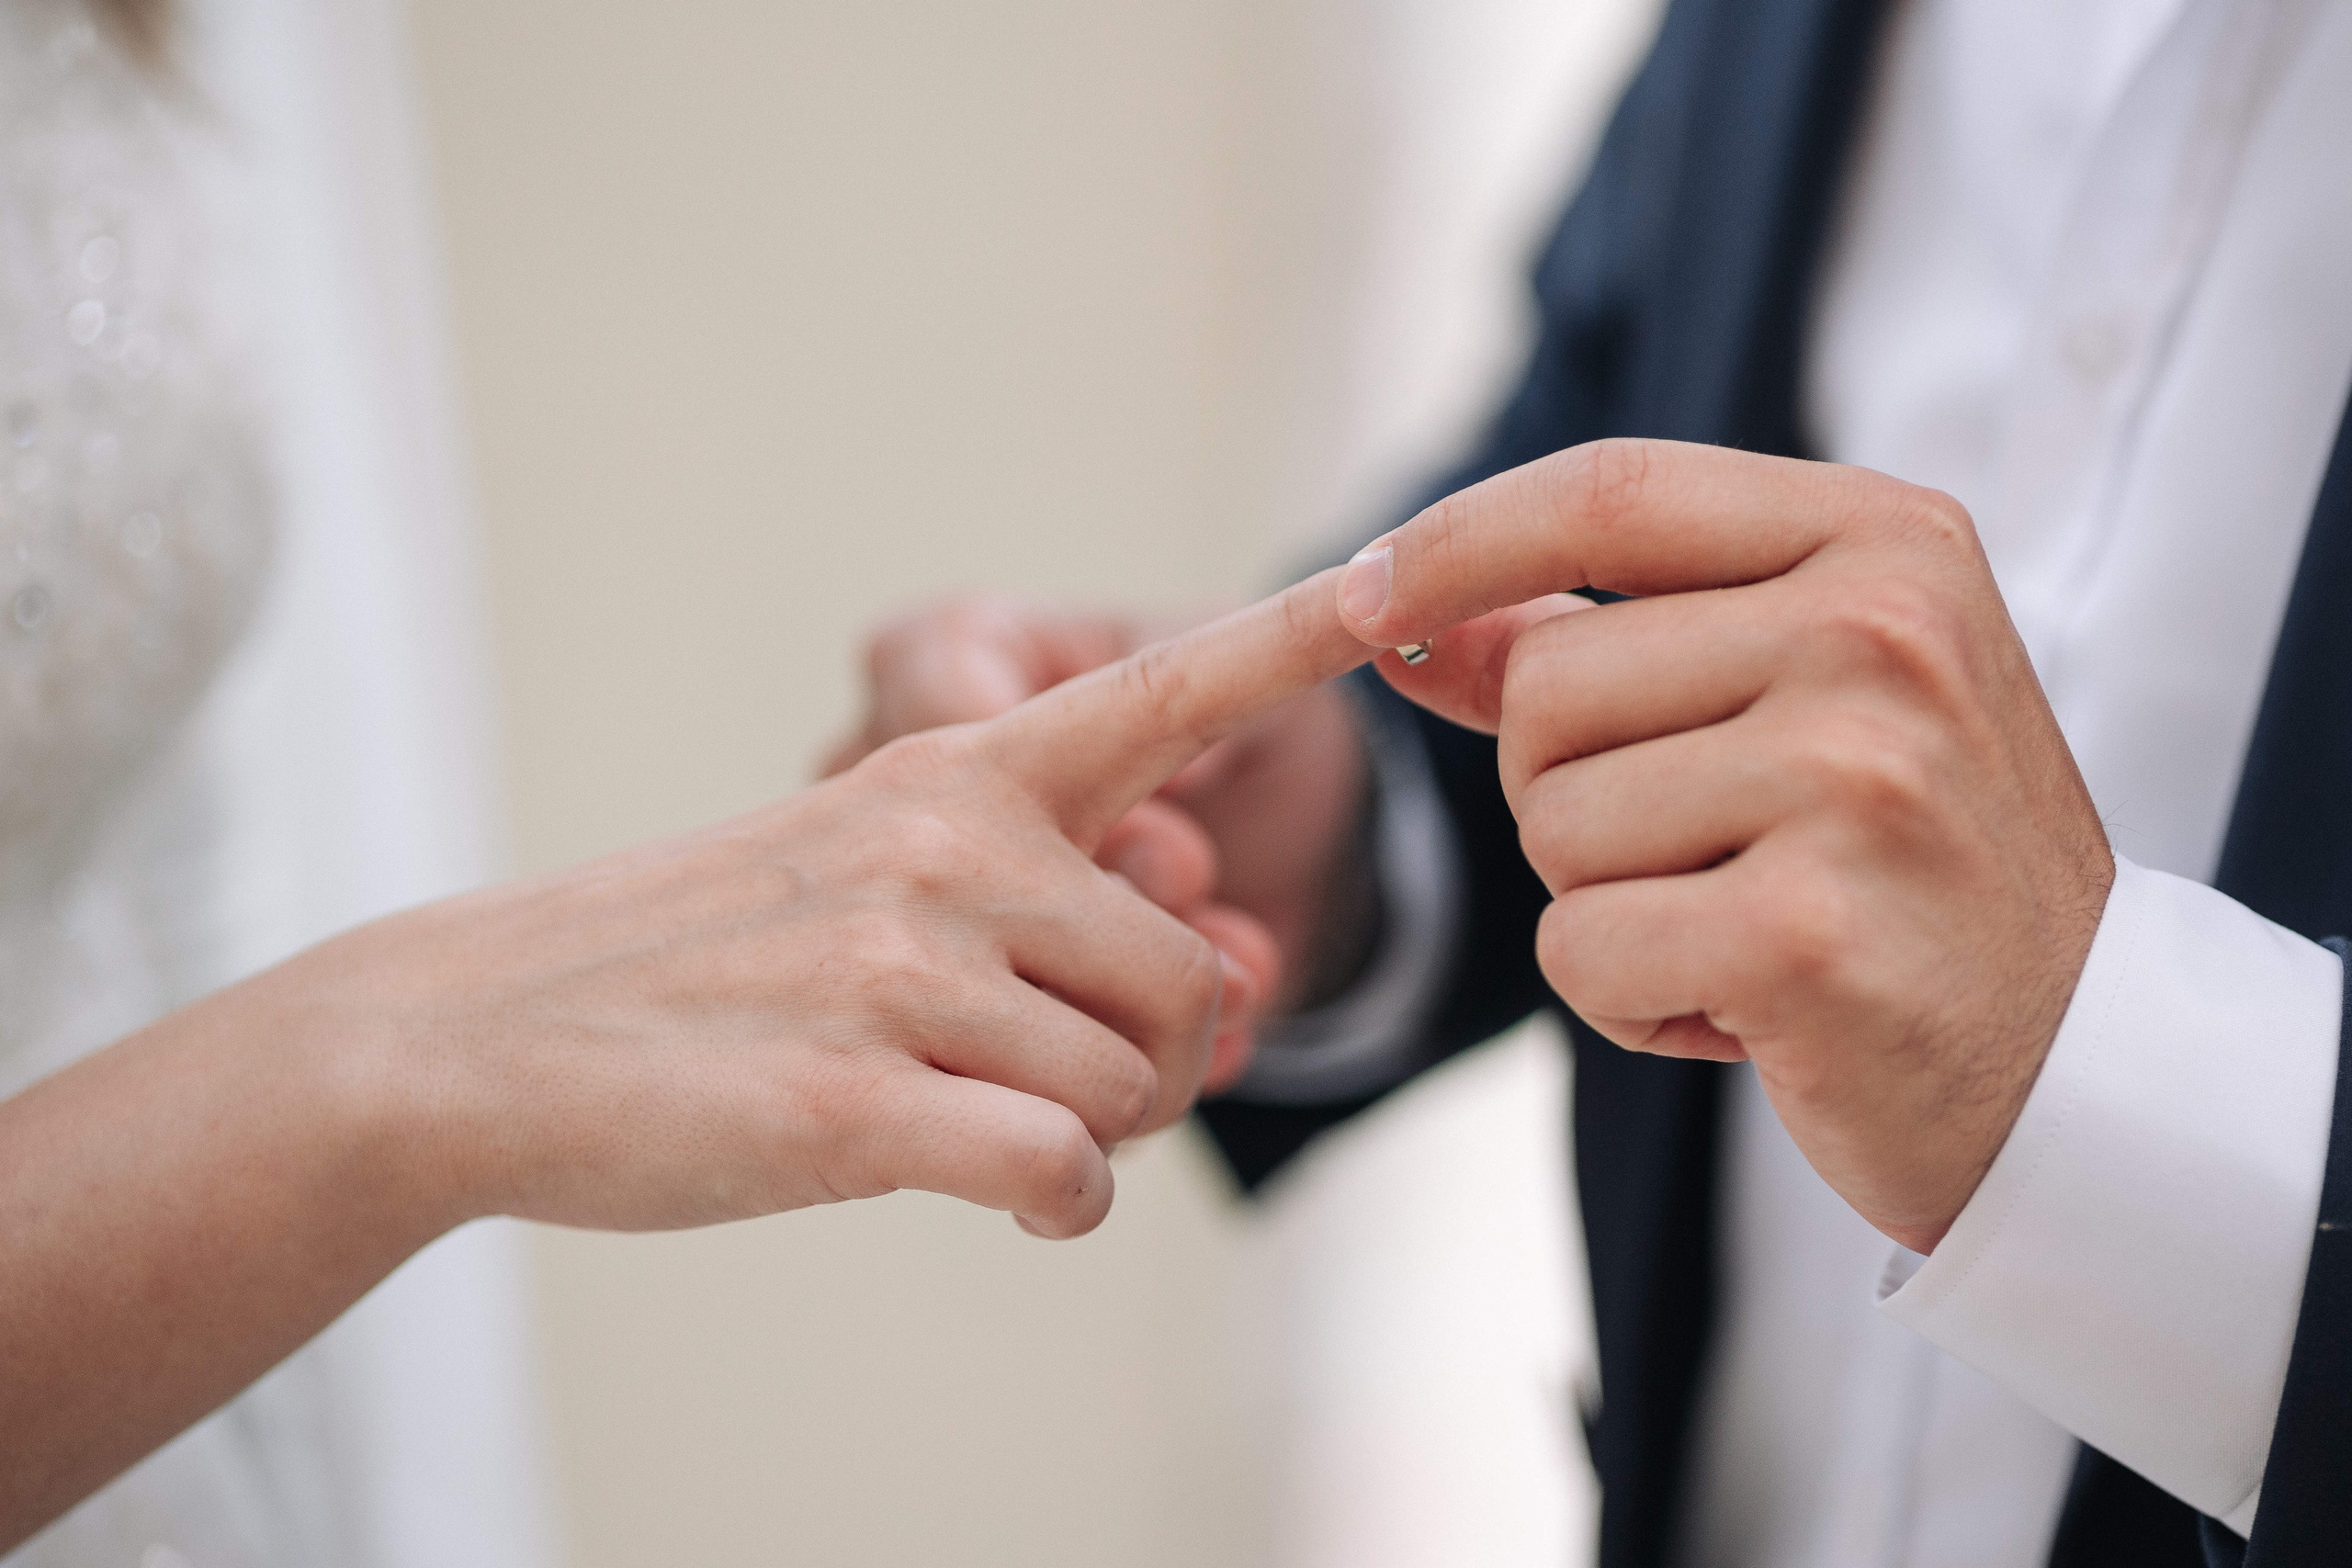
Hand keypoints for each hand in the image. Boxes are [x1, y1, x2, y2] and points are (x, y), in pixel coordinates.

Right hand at [0, 571, 1375, 1545]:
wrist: (477, 1031)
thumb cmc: (699, 962)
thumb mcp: (861, 873)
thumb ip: (1037, 907)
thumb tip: (1220, 988)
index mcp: (956, 771)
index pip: (1156, 691)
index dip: (1287, 641)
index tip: (1396, 582)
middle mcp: (944, 845)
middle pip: (1187, 985)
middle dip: (1155, 1067)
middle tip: (1059, 1090)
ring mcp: (897, 967)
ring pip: (1127, 1092)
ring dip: (1086, 1141)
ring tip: (979, 1124)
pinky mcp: (850, 1099)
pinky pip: (1060, 1172)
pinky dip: (1056, 1207)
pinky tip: (999, 1195)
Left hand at [1343, 440, 2112, 1252]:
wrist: (2073, 1066)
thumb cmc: (1909, 870)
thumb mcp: (1790, 704)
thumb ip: (1603, 644)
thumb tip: (1408, 616)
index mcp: (1885, 546)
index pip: (1609, 492)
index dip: (1459, 542)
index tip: (1362, 598)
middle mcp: (1880, 636)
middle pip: (1547, 688)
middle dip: (1573, 794)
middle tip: (1714, 855)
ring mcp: (1853, 778)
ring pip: (1550, 824)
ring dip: (1608, 905)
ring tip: (1747, 926)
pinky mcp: (1807, 933)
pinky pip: (1578, 948)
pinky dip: (1626, 999)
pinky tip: (1748, 1010)